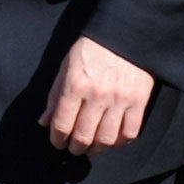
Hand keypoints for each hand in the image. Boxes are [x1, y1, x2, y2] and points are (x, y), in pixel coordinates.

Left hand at [39, 34, 155, 156]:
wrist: (125, 33)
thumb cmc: (92, 49)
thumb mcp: (66, 66)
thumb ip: (55, 96)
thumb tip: (44, 122)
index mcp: (75, 85)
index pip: (62, 125)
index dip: (57, 140)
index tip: (58, 142)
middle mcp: (97, 95)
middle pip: (83, 137)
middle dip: (75, 148)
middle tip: (74, 147)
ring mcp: (120, 99)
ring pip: (106, 140)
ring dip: (96, 150)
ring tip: (92, 147)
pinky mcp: (139, 101)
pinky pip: (129, 133)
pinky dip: (119, 142)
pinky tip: (112, 139)